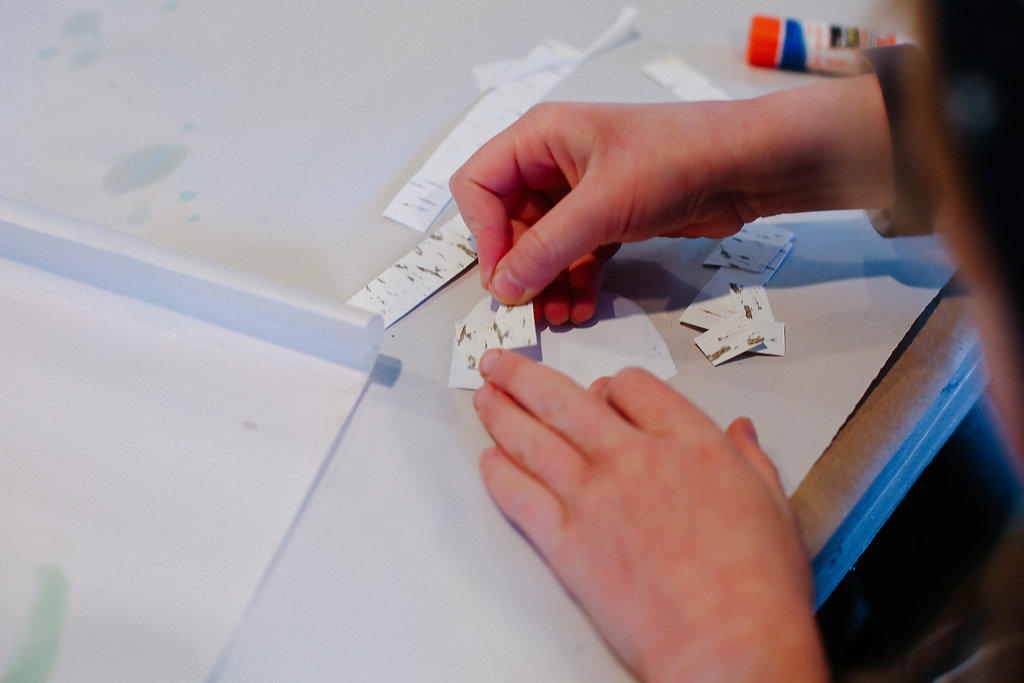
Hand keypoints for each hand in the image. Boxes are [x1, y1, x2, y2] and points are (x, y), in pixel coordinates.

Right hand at [450, 100, 746, 323]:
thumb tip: (504, 287)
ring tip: (558, 315)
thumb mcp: (603, 204)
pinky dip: (574, 282)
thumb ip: (547, 248)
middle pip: (507, 223)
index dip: (484, 234)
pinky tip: (582, 307)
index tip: (503, 275)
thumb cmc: (678, 157)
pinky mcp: (607, 219)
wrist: (745, 167)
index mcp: (539, 138)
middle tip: (528, 308)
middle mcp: (552, 162)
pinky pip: (573, 256)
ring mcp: (580, 193)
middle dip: (518, 268)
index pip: (479, 186)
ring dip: (546, 283)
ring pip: (542, 246)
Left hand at [472, 350, 828, 681]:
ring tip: (483, 396)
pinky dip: (499, 474)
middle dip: (524, 376)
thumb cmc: (758, 584)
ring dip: (501, 412)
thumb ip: (749, 459)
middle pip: (564, 399)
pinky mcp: (567, 542)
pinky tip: (489, 462)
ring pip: (533, 439)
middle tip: (499, 363)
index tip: (601, 390)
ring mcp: (594, 497)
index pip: (631, 386)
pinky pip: (519, 496)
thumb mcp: (773, 504)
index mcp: (687, 441)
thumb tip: (741, 431)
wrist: (728, 644)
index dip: (611, 384)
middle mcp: (633, 457)